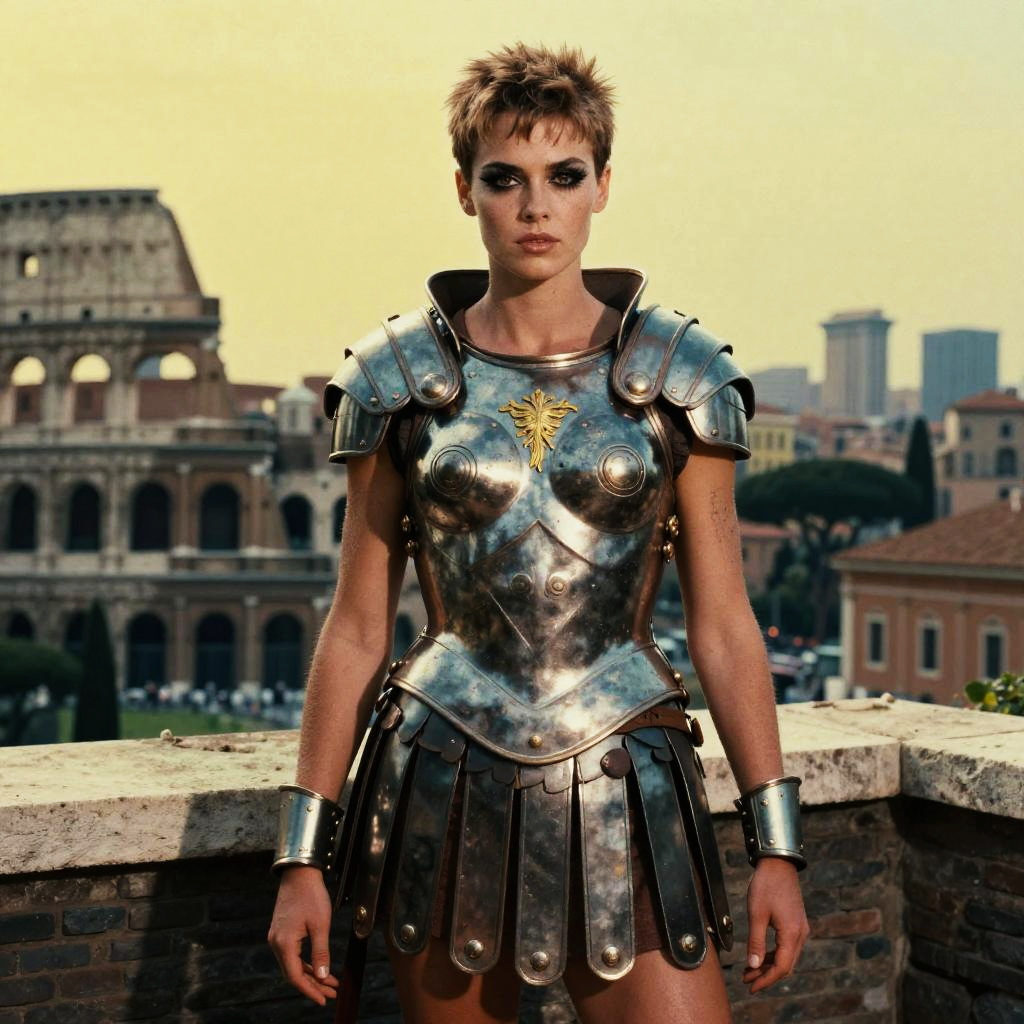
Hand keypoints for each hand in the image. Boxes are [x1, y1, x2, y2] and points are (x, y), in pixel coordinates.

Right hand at [267, 866, 339, 1004]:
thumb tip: (323, 976)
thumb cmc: (310, 895)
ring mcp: (278, 937)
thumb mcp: (321, 924)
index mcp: (284, 943)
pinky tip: (319, 966)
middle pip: (294, 973)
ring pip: (293, 964)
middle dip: (313, 984)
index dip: (310, 990)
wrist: (299, 872)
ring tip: (329, 982)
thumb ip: (321, 952)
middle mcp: (277, 943)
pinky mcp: (282, 931)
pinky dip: (306, 962)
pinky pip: (293, 954)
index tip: (324, 999)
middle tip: (331, 993)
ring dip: (311, 974)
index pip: (295, 977)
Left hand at [742, 857, 808, 993]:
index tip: (751, 987)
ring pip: (786, 956)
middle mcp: (800, 934)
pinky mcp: (796, 922)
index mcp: (792, 934)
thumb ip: (755, 941)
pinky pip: (786, 946)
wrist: (778, 863)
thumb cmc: (766, 885)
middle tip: (746, 980)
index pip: (781, 967)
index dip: (766, 980)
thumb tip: (753, 966)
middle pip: (785, 965)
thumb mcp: (756, 913)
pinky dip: (774, 953)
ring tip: (750, 970)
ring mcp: (800, 928)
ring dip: (769, 965)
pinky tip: (760, 956)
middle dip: (766, 975)